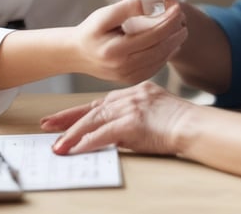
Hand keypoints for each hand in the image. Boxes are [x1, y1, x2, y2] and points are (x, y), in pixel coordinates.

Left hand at [41, 80, 190, 155]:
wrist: (193, 124)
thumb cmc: (180, 122)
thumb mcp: (154, 112)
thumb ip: (134, 118)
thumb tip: (116, 135)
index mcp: (134, 92)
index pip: (101, 102)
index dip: (79, 110)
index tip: (61, 117)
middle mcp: (129, 96)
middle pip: (92, 108)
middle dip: (67, 118)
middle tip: (46, 125)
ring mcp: (130, 107)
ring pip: (94, 120)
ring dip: (73, 134)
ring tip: (58, 147)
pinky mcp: (133, 122)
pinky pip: (104, 133)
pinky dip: (88, 141)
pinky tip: (76, 148)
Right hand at [70, 0, 186, 84]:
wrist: (77, 54)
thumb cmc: (90, 31)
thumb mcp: (103, 15)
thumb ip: (125, 8)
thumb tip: (148, 1)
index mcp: (116, 51)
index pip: (152, 35)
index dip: (169, 21)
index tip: (177, 8)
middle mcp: (123, 68)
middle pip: (160, 49)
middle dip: (176, 32)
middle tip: (182, 17)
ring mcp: (128, 77)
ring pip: (160, 60)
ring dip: (174, 43)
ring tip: (180, 27)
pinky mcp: (130, 80)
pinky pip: (154, 67)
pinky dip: (165, 54)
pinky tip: (171, 43)